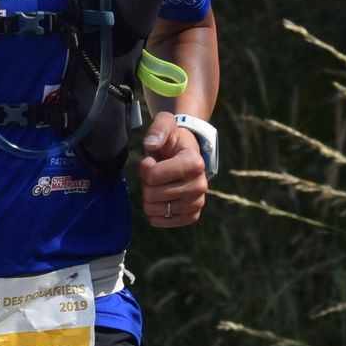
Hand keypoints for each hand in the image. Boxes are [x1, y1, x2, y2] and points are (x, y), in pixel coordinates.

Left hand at [138, 111, 207, 226]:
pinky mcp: (191, 216)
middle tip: (156, 172)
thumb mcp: (165, 124)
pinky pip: (160, 221)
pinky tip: (161, 198)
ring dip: (150, 196)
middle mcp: (200, 186)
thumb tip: (151, 144)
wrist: (186, 154)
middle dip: (146, 182)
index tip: (154, 159)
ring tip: (160, 183)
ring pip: (152, 209)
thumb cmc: (173, 139)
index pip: (152, 176)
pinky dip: (155, 211)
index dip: (145, 166)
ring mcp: (197, 203)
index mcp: (194, 163)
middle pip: (151, 194)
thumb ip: (157, 129)